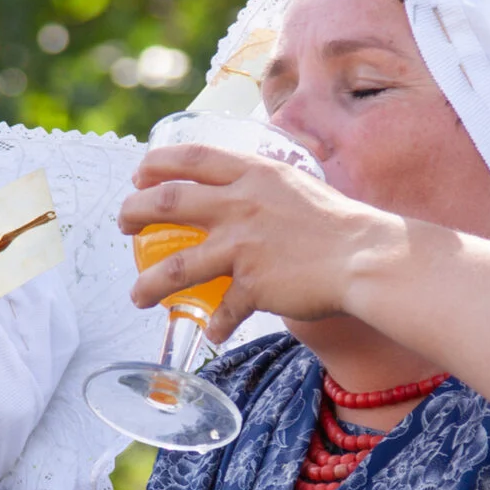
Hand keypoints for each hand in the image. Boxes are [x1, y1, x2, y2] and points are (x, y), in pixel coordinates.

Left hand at [118, 143, 397, 344]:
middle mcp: (241, 205)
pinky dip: (216, 323)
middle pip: (168, 202)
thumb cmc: (341, 224)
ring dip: (148, 283)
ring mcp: (243, 246)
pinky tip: (211, 332)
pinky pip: (224, 310)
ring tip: (136, 296)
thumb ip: (268, 189)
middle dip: (134, 212)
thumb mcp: (299, 186)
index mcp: (253, 174)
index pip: (191, 158)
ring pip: (176, 266)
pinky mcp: (253, 284)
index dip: (156, 164)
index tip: (139, 174)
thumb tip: (252, 193)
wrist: (366, 257)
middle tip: (123, 223)